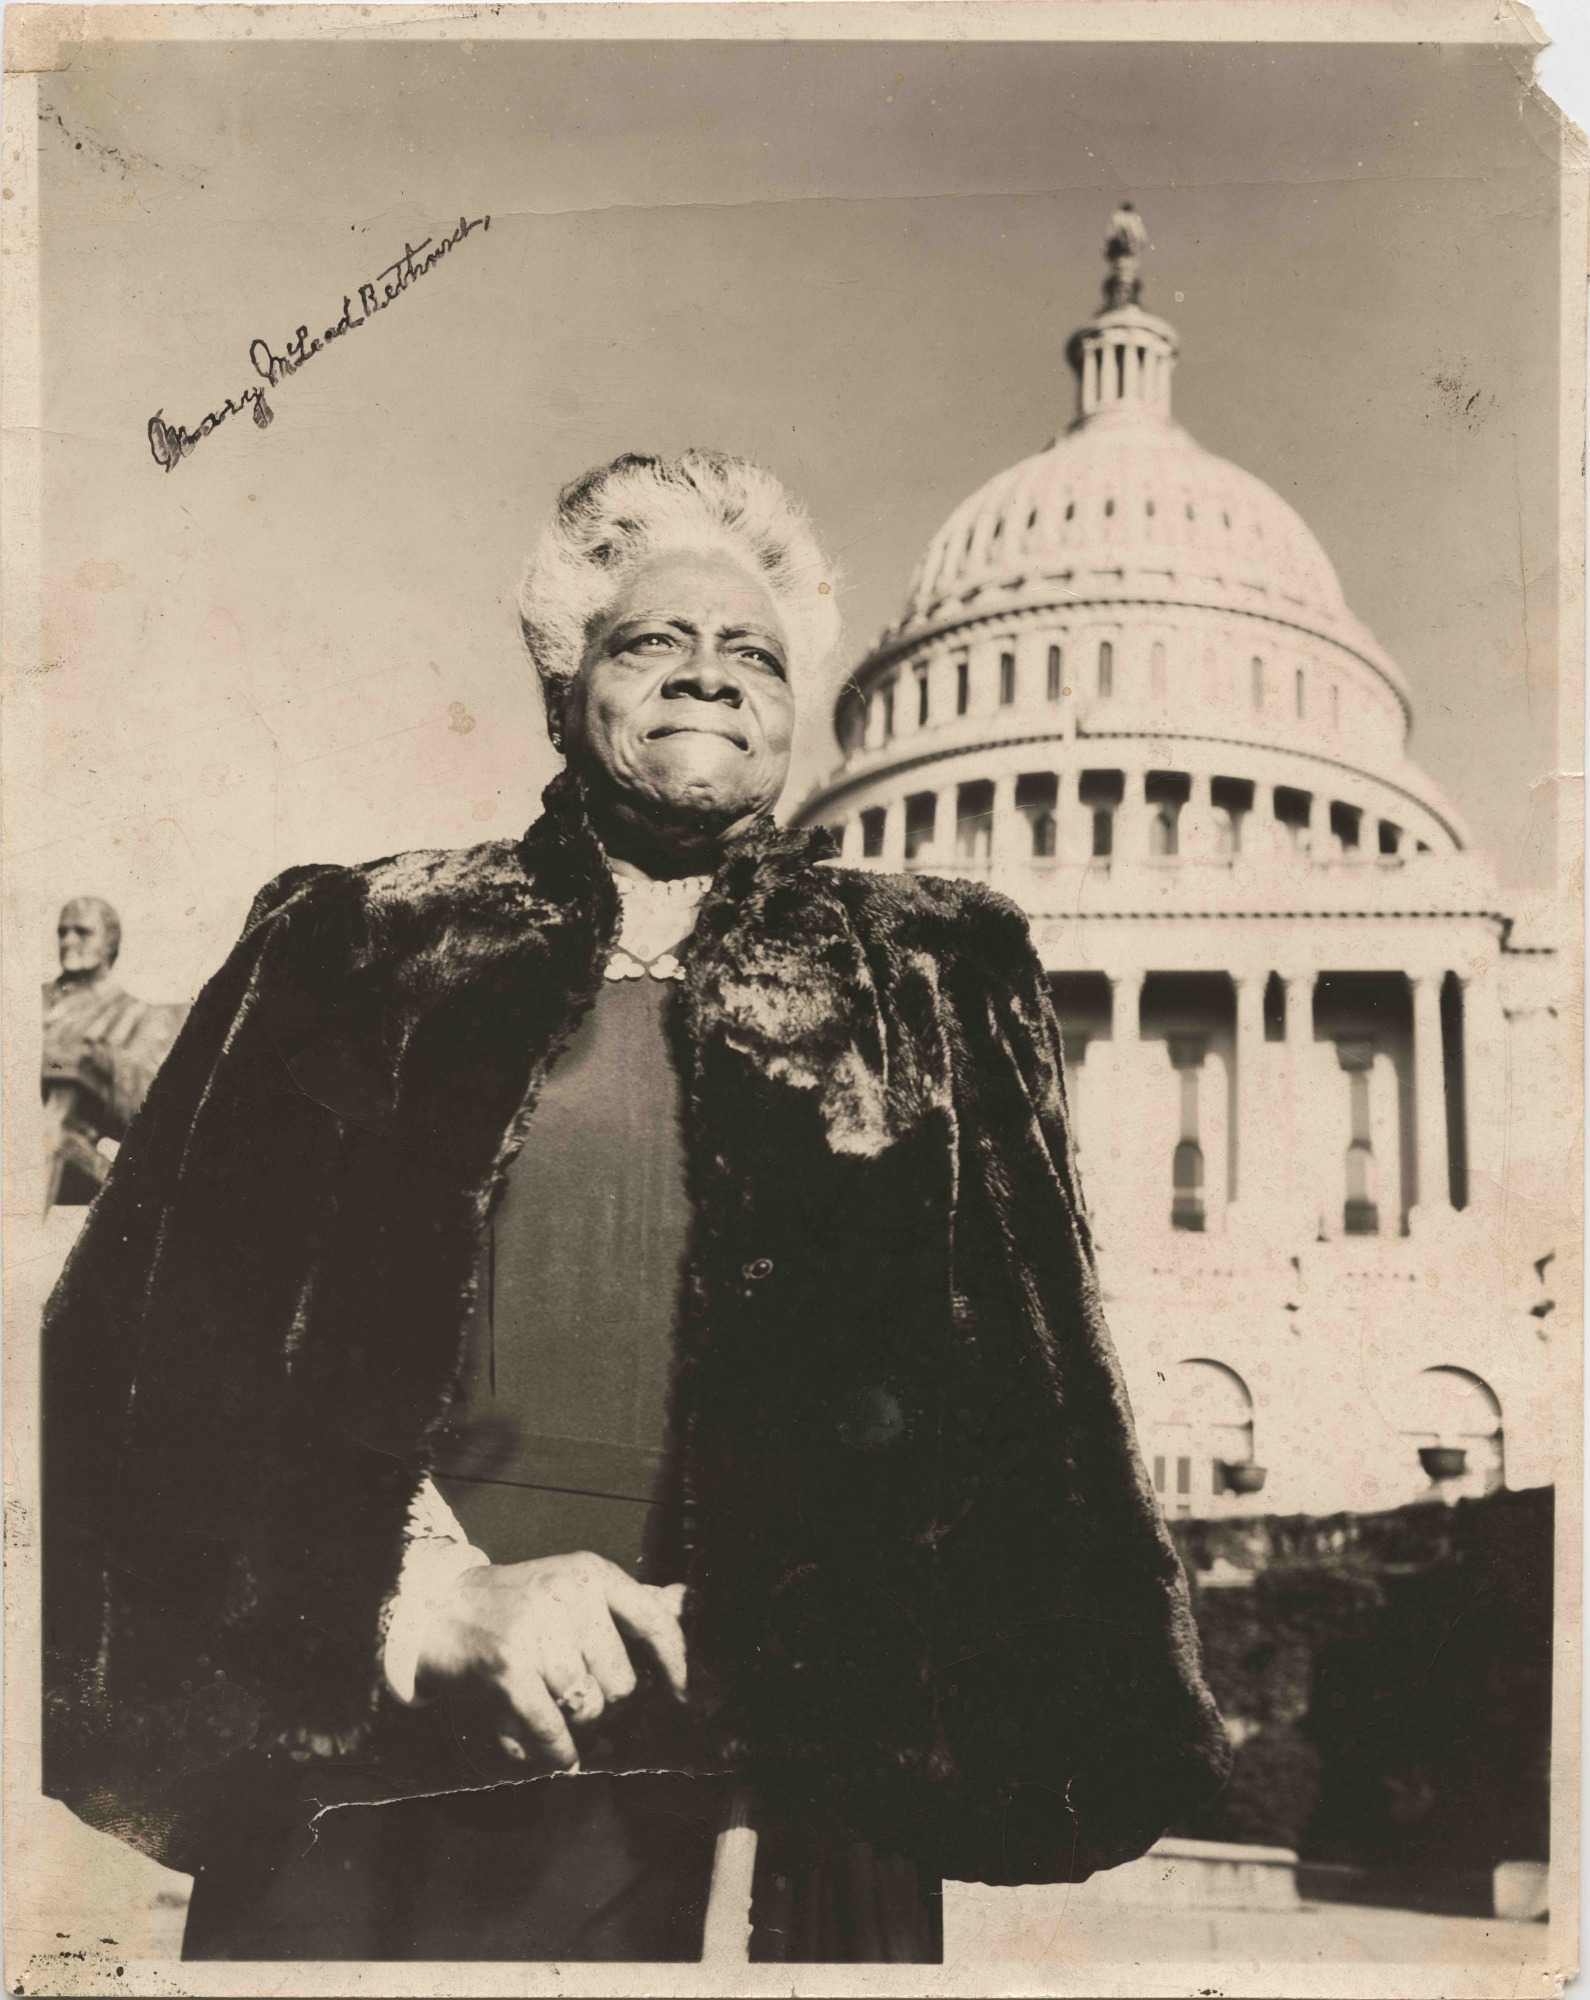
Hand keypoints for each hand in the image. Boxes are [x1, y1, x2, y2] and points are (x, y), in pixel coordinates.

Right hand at [414, 1551, 687, 1771]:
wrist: (440, 1609)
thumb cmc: (520, 1604)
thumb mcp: (575, 1589)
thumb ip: (631, 1602)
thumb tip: (686, 1602)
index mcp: (591, 1574)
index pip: (653, 1620)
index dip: (677, 1664)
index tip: (685, 1697)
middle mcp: (568, 1596)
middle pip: (622, 1683)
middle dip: (604, 1702)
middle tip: (575, 1693)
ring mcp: (538, 1631)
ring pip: (588, 1709)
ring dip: (573, 1724)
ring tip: (553, 1707)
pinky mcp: (510, 1669)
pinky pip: (553, 1730)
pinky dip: (557, 1751)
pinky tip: (557, 1753)